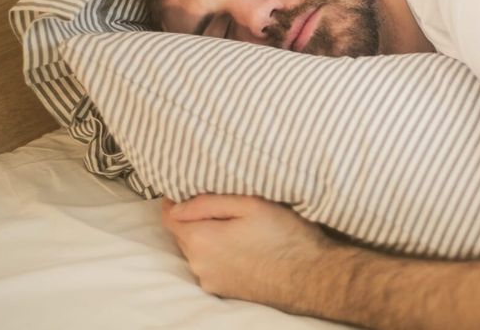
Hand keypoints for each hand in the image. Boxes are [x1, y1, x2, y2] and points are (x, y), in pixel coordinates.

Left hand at [161, 194, 335, 309]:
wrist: (311, 276)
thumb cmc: (284, 235)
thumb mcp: (250, 204)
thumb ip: (207, 202)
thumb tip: (176, 204)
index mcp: (201, 239)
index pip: (169, 216)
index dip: (175, 200)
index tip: (190, 189)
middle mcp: (198, 264)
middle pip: (183, 234)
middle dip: (195, 218)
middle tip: (223, 205)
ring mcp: (210, 280)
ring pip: (197, 250)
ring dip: (208, 237)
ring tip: (237, 226)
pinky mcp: (223, 290)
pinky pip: (210, 265)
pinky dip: (219, 254)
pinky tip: (243, 246)